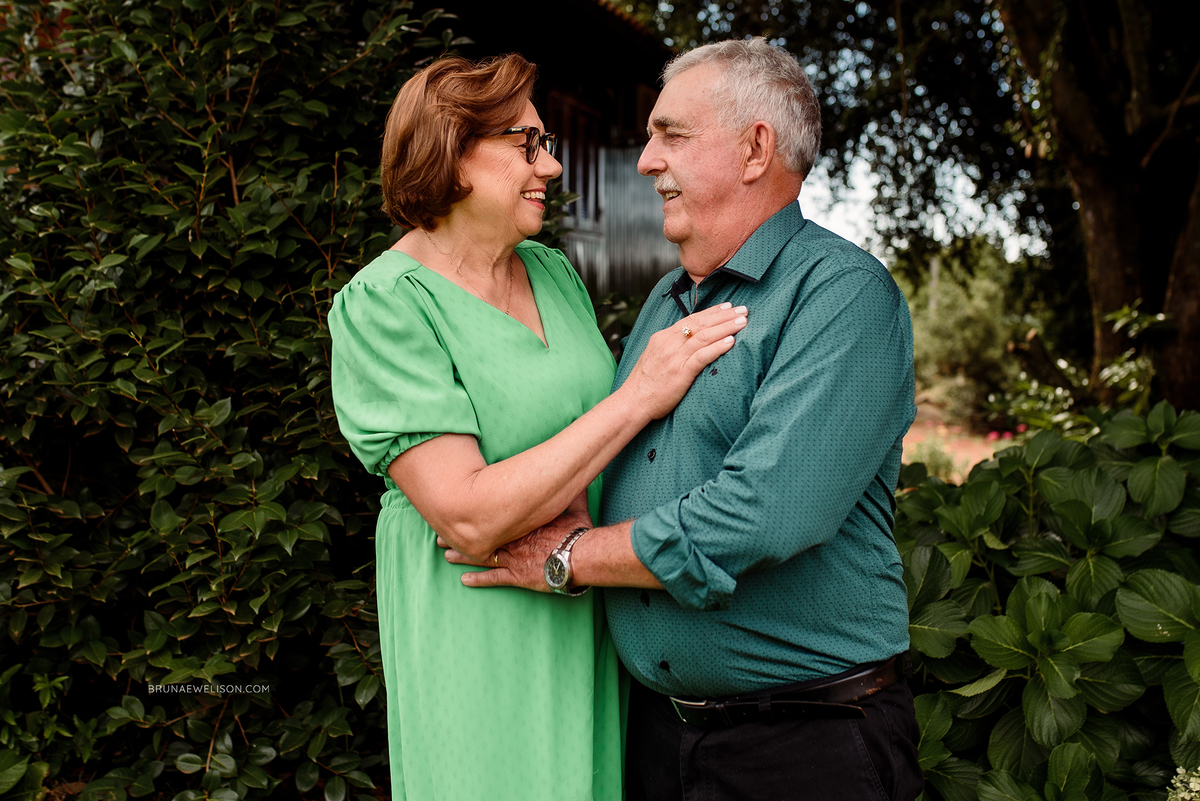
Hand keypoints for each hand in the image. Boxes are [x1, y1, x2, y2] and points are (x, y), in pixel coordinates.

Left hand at [437, 492, 591, 590]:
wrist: (579, 555)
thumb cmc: (577, 532)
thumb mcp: (575, 507)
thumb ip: (573, 494)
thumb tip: (578, 478)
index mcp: (521, 522)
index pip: (492, 516)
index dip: (474, 515)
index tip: (459, 510)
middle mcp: (512, 539)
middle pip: (480, 536)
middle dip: (459, 536)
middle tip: (440, 534)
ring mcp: (513, 558)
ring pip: (481, 556)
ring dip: (463, 557)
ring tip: (445, 554)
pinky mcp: (518, 577)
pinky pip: (494, 579)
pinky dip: (479, 580)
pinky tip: (464, 581)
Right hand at [622, 302, 746, 419]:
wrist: (633, 402)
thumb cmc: (645, 384)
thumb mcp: (655, 357)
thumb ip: (671, 347)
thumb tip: (689, 341)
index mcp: (663, 337)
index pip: (691, 319)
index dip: (712, 312)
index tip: (728, 306)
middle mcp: (669, 343)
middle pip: (700, 323)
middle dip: (724, 315)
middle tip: (743, 309)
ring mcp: (674, 357)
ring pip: (704, 336)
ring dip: (726, 327)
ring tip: (743, 321)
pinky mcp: (680, 372)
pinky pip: (702, 356)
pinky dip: (717, 347)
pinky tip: (731, 341)